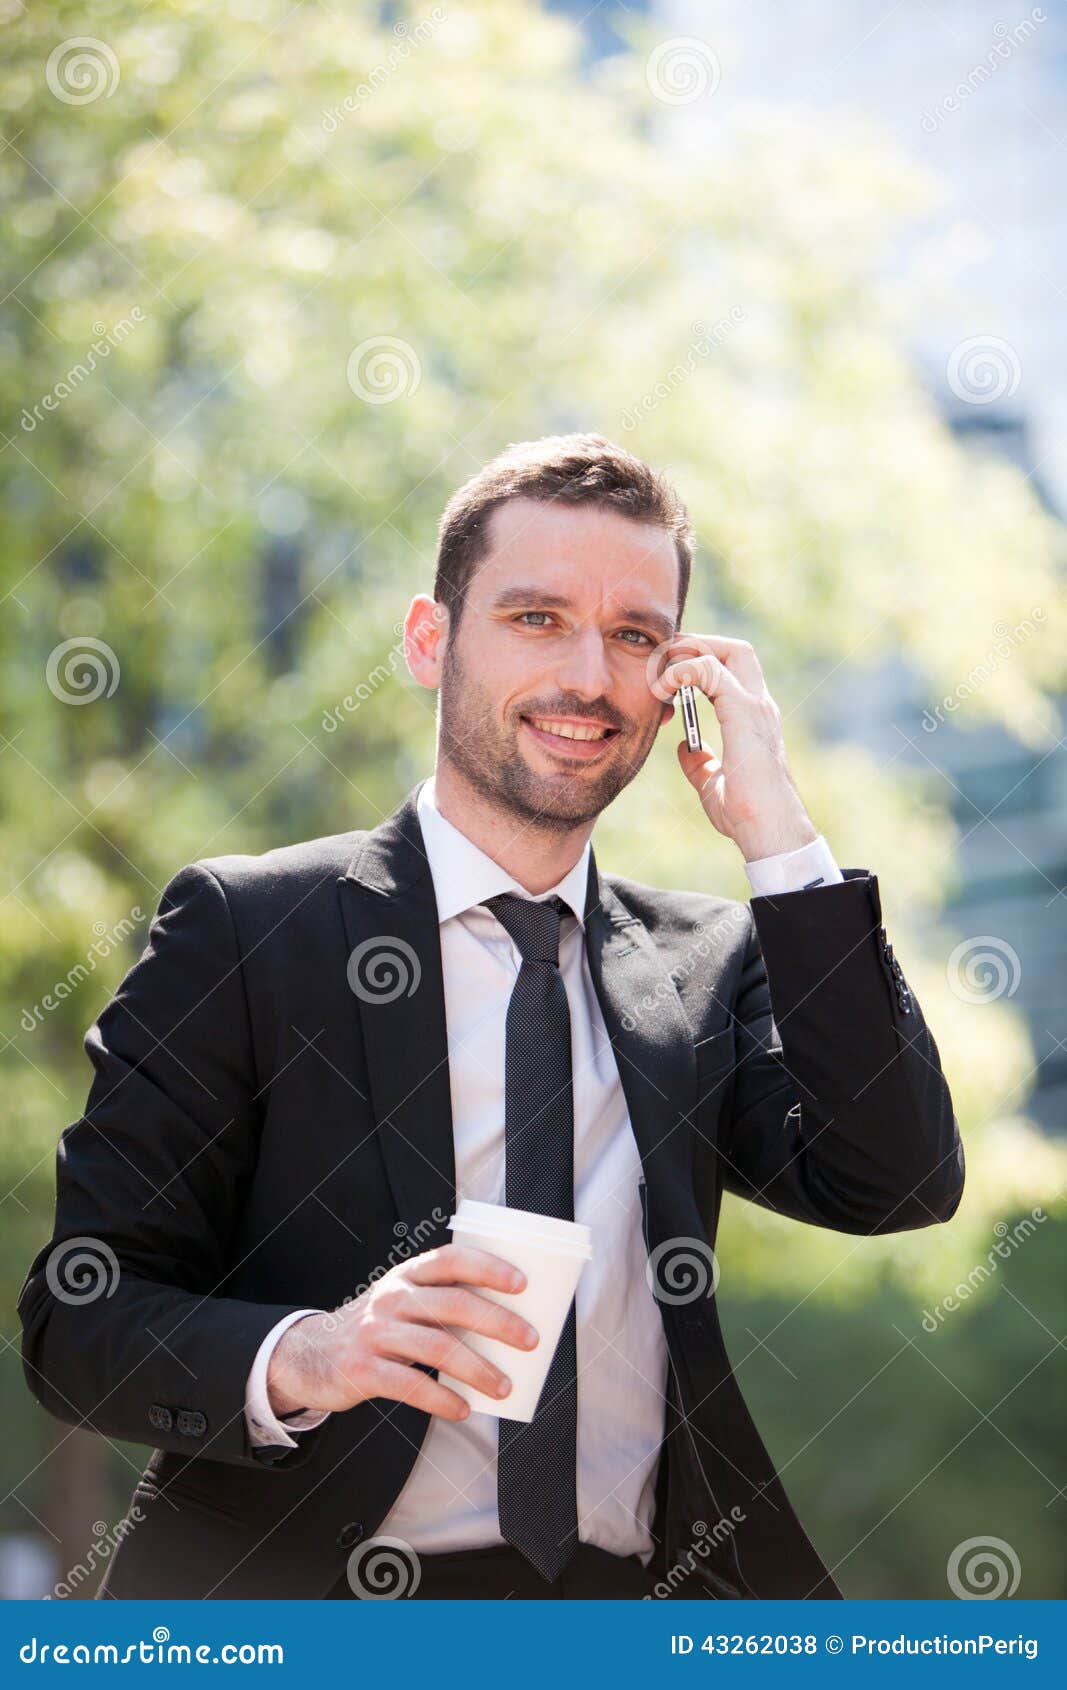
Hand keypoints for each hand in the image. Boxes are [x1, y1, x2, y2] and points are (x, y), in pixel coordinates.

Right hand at [266, 1244, 539, 1420]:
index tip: (522, 1283)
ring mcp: (375, 1333)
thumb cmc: (374, 1330)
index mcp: (406, 1276)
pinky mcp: (362, 1370)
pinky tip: (463, 1410)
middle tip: (530, 1340)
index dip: (488, 1267)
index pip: (451, 1259)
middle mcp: (391, 1298)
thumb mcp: (401, 1303)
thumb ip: (440, 1305)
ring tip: (504, 1386)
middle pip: (452, 1304)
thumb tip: (505, 1327)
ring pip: (437, 1346)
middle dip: (497, 1322)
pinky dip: (442, 1399)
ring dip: (478, 1369)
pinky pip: (410, 1385)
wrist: (308, 1355)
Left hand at [653, 633, 817, 860]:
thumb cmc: (747, 816)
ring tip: (659, 671)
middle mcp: (759, 706)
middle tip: (664, 660)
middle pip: (735, 650)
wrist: (767, 833)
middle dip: (697, 644)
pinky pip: (711, 671)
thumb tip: (684, 749)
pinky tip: (664, 687)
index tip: (668, 675)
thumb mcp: (713, 784)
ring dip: (688, 653)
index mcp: (753, 719)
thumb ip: (700, 763)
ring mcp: (755, 707)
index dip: (699, 662)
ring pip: (728, 651)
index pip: (732, 670)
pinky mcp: (744, 713)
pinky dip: (684, 670)